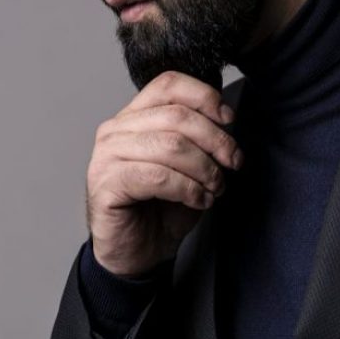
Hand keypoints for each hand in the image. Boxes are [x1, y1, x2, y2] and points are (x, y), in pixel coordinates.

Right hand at [86, 70, 243, 277]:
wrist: (136, 254)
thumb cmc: (160, 209)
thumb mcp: (187, 165)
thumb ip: (197, 137)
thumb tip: (224, 117)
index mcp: (133, 117)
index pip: (168, 84)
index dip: (204, 97)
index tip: (228, 120)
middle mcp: (114, 130)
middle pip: (176, 115)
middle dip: (215, 140)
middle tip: (233, 163)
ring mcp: (106, 156)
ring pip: (170, 145)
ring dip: (204, 169)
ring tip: (214, 188)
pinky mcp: (106, 184)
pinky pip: (158, 177)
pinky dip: (188, 189)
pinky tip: (198, 200)